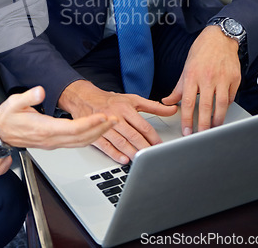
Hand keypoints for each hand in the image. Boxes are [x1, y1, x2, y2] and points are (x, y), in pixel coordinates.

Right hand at [0, 86, 117, 149]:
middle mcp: (51, 139)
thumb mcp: (14, 103)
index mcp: (44, 129)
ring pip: (81, 142)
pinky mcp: (55, 143)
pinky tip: (97, 132)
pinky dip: (90, 138)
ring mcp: (54, 143)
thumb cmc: (8, 118)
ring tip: (110, 124)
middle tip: (115, 119)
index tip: (103, 117)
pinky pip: (76, 143)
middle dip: (100, 129)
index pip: (72, 129)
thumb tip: (40, 91)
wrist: (1, 133)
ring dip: (98, 134)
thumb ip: (28, 97)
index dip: (89, 124)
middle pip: (81, 138)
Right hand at [58, 79, 177, 163]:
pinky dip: (114, 154)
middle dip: (144, 147)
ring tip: (141, 160)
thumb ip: (154, 106)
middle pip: (132, 135)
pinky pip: (105, 146)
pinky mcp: (94, 133)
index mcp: (125, 107)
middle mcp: (114, 116)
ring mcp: (103, 125)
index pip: (142, 125)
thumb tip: (172, 109)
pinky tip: (123, 159)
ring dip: (131, 152)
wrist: (85, 98)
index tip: (160, 145)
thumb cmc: (110, 100)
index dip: (153, 137)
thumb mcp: (132, 99)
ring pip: (120, 142)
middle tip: (153, 156)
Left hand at [162, 26, 240, 135]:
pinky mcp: (235, 78)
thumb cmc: (200, 53)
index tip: (186, 131)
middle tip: (200, 136)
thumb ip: (178, 88)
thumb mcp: (186, 68)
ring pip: (221, 104)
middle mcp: (207, 77)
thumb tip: (166, 101)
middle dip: (202, 125)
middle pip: (205, 106)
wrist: (219, 38)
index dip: (186, 119)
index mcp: (191, 75)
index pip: (187, 102)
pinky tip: (222, 110)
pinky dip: (226, 106)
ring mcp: (222, 78)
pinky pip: (231, 97)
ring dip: (217, 119)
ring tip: (213, 127)